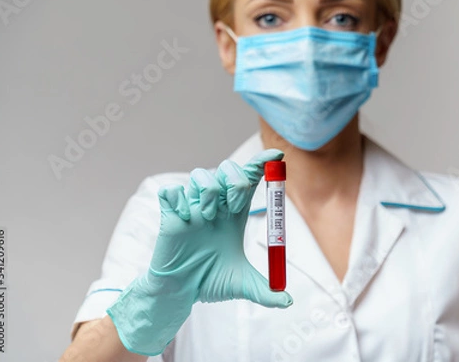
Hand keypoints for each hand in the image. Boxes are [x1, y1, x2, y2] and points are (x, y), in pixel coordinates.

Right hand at [106, 149, 292, 355]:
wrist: (181, 292)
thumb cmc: (209, 282)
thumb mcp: (243, 285)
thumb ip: (266, 292)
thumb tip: (288, 301)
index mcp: (234, 213)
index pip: (250, 179)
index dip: (262, 165)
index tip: (276, 156)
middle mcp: (215, 205)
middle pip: (227, 170)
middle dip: (235, 179)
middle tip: (234, 205)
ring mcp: (192, 206)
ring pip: (200, 175)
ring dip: (208, 192)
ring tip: (207, 217)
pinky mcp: (170, 212)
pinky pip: (173, 190)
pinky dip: (180, 199)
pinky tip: (184, 220)